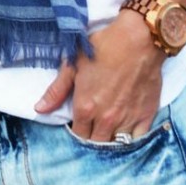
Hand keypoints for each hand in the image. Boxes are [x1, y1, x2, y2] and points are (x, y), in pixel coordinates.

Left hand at [34, 11, 165, 139]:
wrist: (139, 39)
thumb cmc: (103, 47)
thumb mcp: (73, 63)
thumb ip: (56, 90)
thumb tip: (39, 110)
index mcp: (85, 108)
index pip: (77, 135)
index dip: (76, 130)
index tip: (79, 123)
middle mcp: (106, 119)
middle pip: (96, 144)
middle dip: (92, 139)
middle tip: (93, 128)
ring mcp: (127, 119)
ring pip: (116, 145)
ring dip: (110, 141)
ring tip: (108, 131)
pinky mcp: (146, 115)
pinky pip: (138, 140)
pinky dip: (132, 139)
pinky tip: (127, 132)